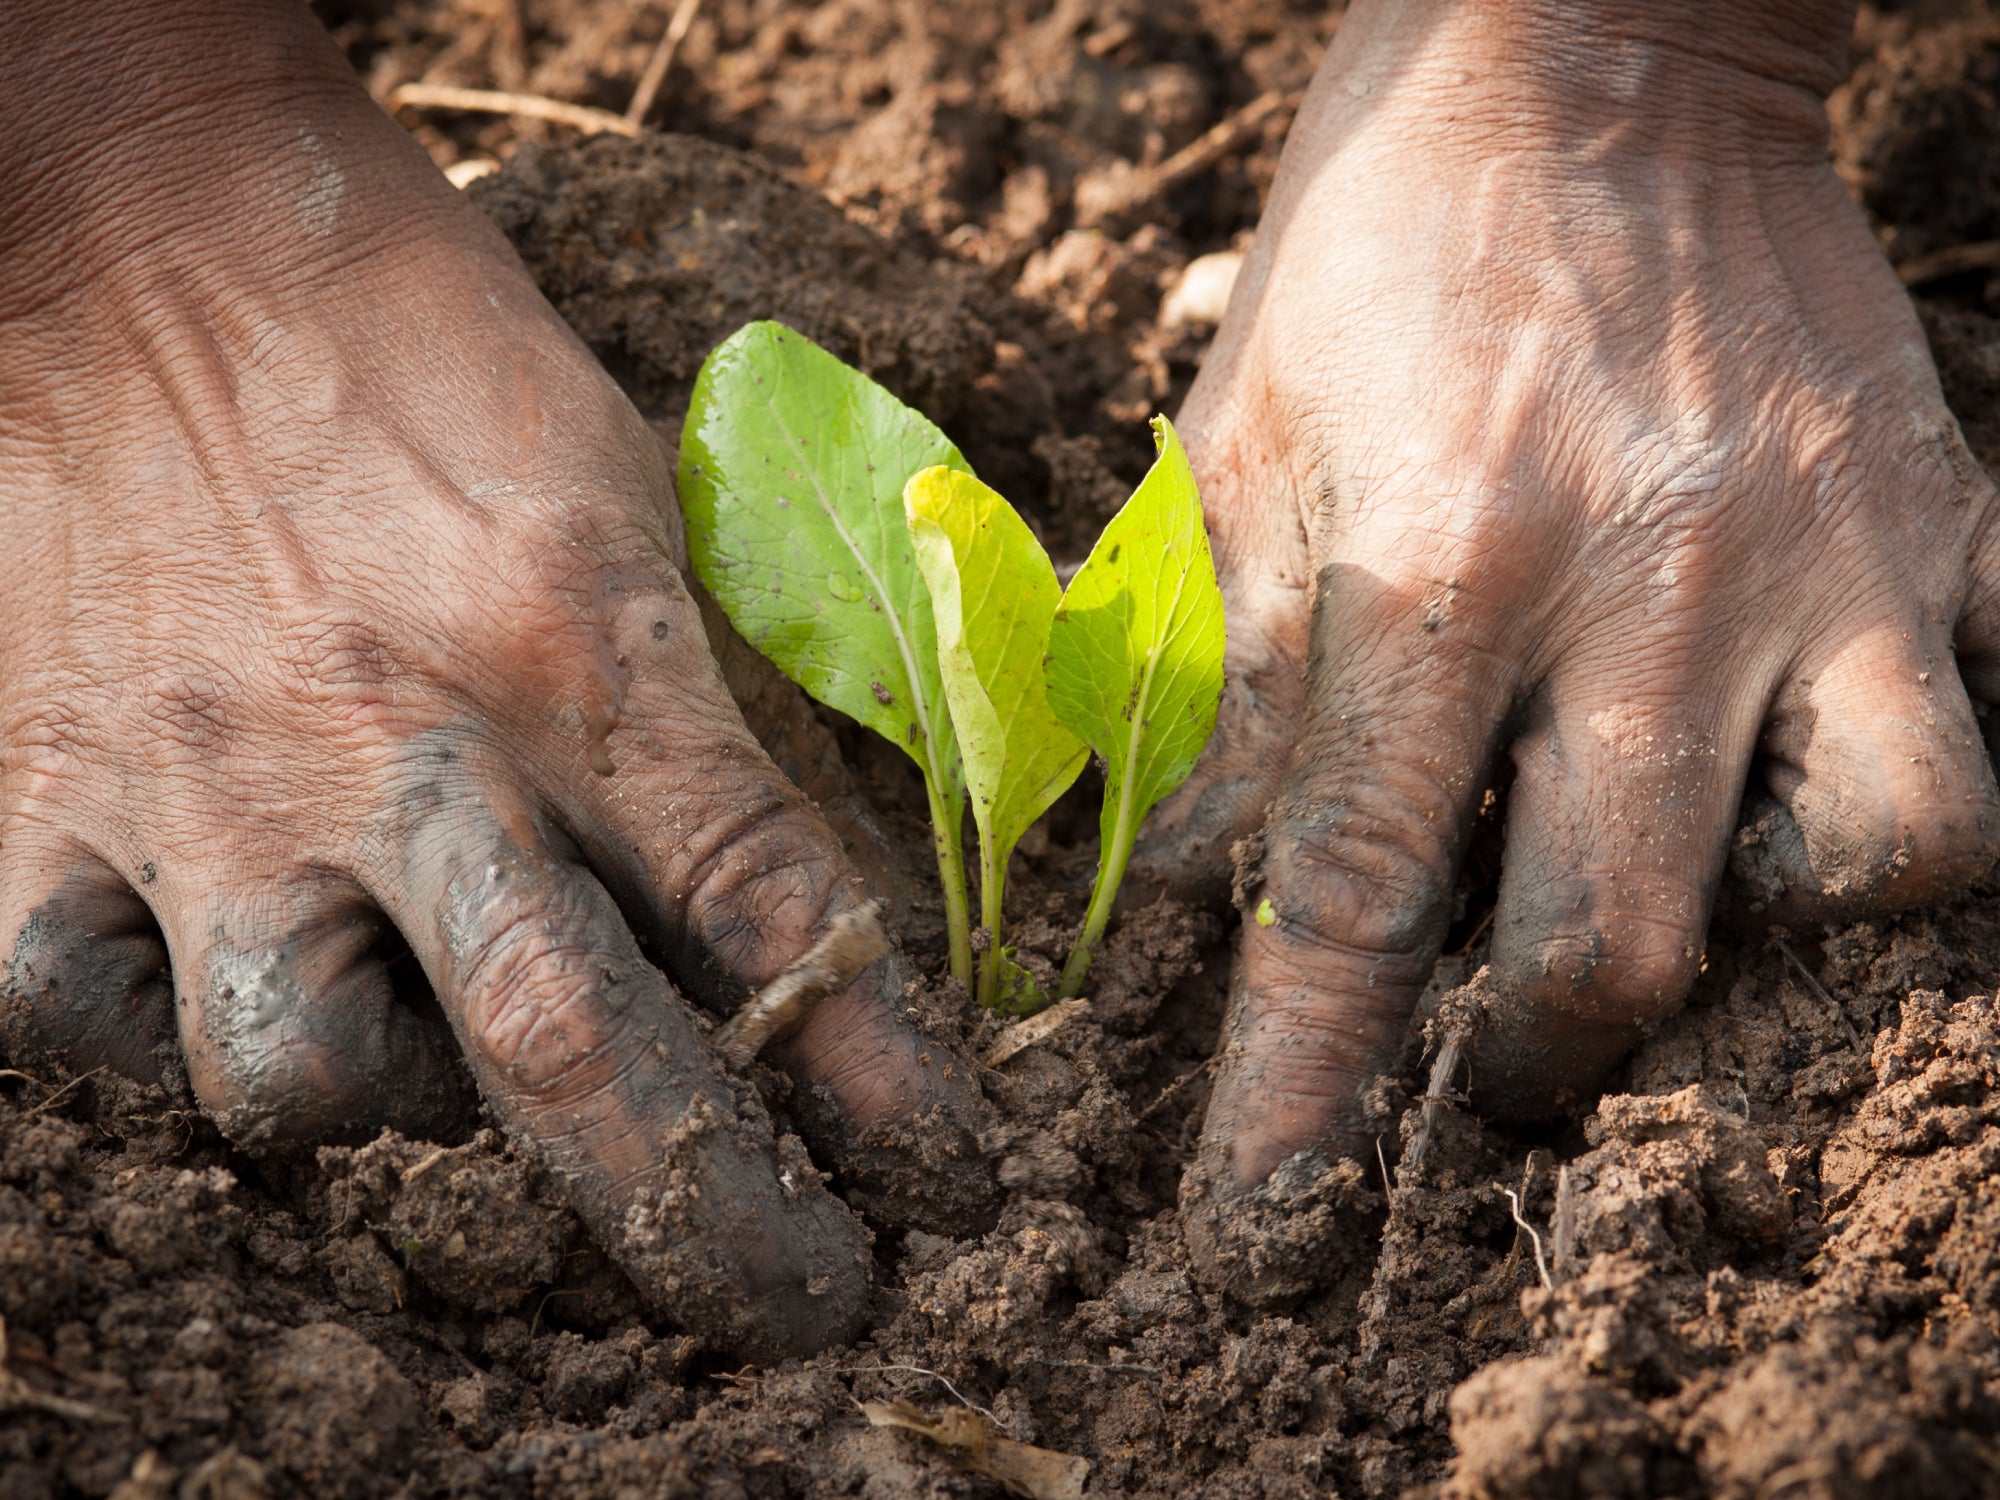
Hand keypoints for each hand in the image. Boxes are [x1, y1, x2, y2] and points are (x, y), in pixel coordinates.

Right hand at [0, 1, 992, 1357]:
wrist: (131, 226)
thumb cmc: (410, 353)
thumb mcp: (612, 495)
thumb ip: (684, 713)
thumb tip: (758, 917)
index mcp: (577, 641)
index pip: (774, 910)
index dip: (881, 1077)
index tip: (946, 1177)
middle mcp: (399, 740)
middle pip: (574, 1058)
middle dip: (713, 1224)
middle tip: (805, 1304)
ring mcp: (201, 790)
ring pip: (304, 1093)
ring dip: (394, 1110)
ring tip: (421, 1031)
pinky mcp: (28, 806)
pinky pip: (86, 1025)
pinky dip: (163, 1034)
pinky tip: (216, 963)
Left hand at [1139, 0, 1999, 1295]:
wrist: (1591, 44)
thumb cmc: (1383, 243)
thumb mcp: (1238, 434)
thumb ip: (1209, 665)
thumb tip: (1178, 879)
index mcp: (1435, 560)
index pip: (1353, 890)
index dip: (1300, 1090)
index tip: (1265, 1232)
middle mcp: (1643, 581)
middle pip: (1617, 939)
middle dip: (1538, 1063)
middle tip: (1490, 1069)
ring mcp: (1827, 560)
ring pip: (1878, 863)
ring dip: (1766, 956)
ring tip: (1677, 918)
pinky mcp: (1947, 517)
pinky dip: (1922, 818)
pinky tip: (1819, 807)